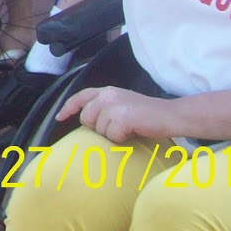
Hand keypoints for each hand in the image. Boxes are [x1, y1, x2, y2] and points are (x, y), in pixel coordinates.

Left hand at [56, 85, 171, 143]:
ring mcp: (114, 106)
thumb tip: (88, 121)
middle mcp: (108, 95)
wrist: (171, 115)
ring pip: (99, 130)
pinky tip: (133, 132)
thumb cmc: (148, 115)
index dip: (68, 107)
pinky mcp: (122, 118)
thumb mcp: (123, 104)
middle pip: (86, 119)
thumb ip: (105, 108)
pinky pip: (112, 137)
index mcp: (107, 91)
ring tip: (128, 128)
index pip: (80, 96)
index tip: (60, 117)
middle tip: (118, 127)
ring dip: (112, 134)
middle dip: (98, 128)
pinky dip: (121, 139)